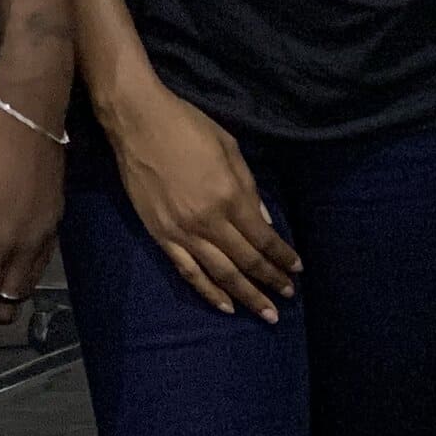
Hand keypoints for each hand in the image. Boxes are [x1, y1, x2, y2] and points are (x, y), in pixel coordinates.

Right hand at [106, 89, 299, 321]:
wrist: (138, 123)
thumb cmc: (188, 126)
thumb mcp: (229, 147)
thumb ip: (249, 187)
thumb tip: (264, 221)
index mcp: (230, 196)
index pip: (264, 238)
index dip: (282, 257)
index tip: (297, 269)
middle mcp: (209, 221)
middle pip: (246, 261)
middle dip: (271, 281)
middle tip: (288, 297)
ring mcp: (183, 233)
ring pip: (221, 274)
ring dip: (246, 296)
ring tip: (266, 313)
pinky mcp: (161, 237)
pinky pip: (189, 272)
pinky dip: (208, 292)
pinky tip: (225, 306)